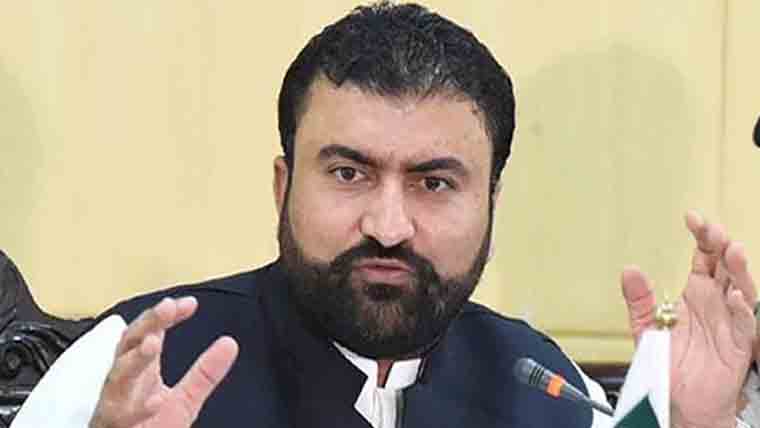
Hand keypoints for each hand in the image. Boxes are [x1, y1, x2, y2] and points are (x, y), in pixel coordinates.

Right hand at [89, 297, 238, 427]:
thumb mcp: (185, 399)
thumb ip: (204, 373)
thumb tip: (230, 344)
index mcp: (141, 371)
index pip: (151, 333)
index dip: (166, 316)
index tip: (189, 304)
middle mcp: (125, 381)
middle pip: (129, 343)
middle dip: (147, 324)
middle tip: (166, 308)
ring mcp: (115, 404)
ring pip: (119, 376)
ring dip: (135, 358)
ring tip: (153, 343)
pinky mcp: (114, 427)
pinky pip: (124, 417)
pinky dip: (140, 408)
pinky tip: (156, 400)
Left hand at [621, 211, 755, 427]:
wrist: (677, 401)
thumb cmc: (667, 365)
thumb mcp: (646, 327)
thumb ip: (639, 299)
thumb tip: (630, 270)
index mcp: (695, 294)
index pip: (703, 257)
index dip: (701, 236)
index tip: (692, 218)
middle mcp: (715, 303)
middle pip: (724, 266)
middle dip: (721, 245)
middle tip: (713, 230)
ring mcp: (728, 321)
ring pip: (741, 288)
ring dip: (738, 269)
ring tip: (731, 251)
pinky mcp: (737, 344)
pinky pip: (744, 323)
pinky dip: (741, 308)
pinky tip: (734, 296)